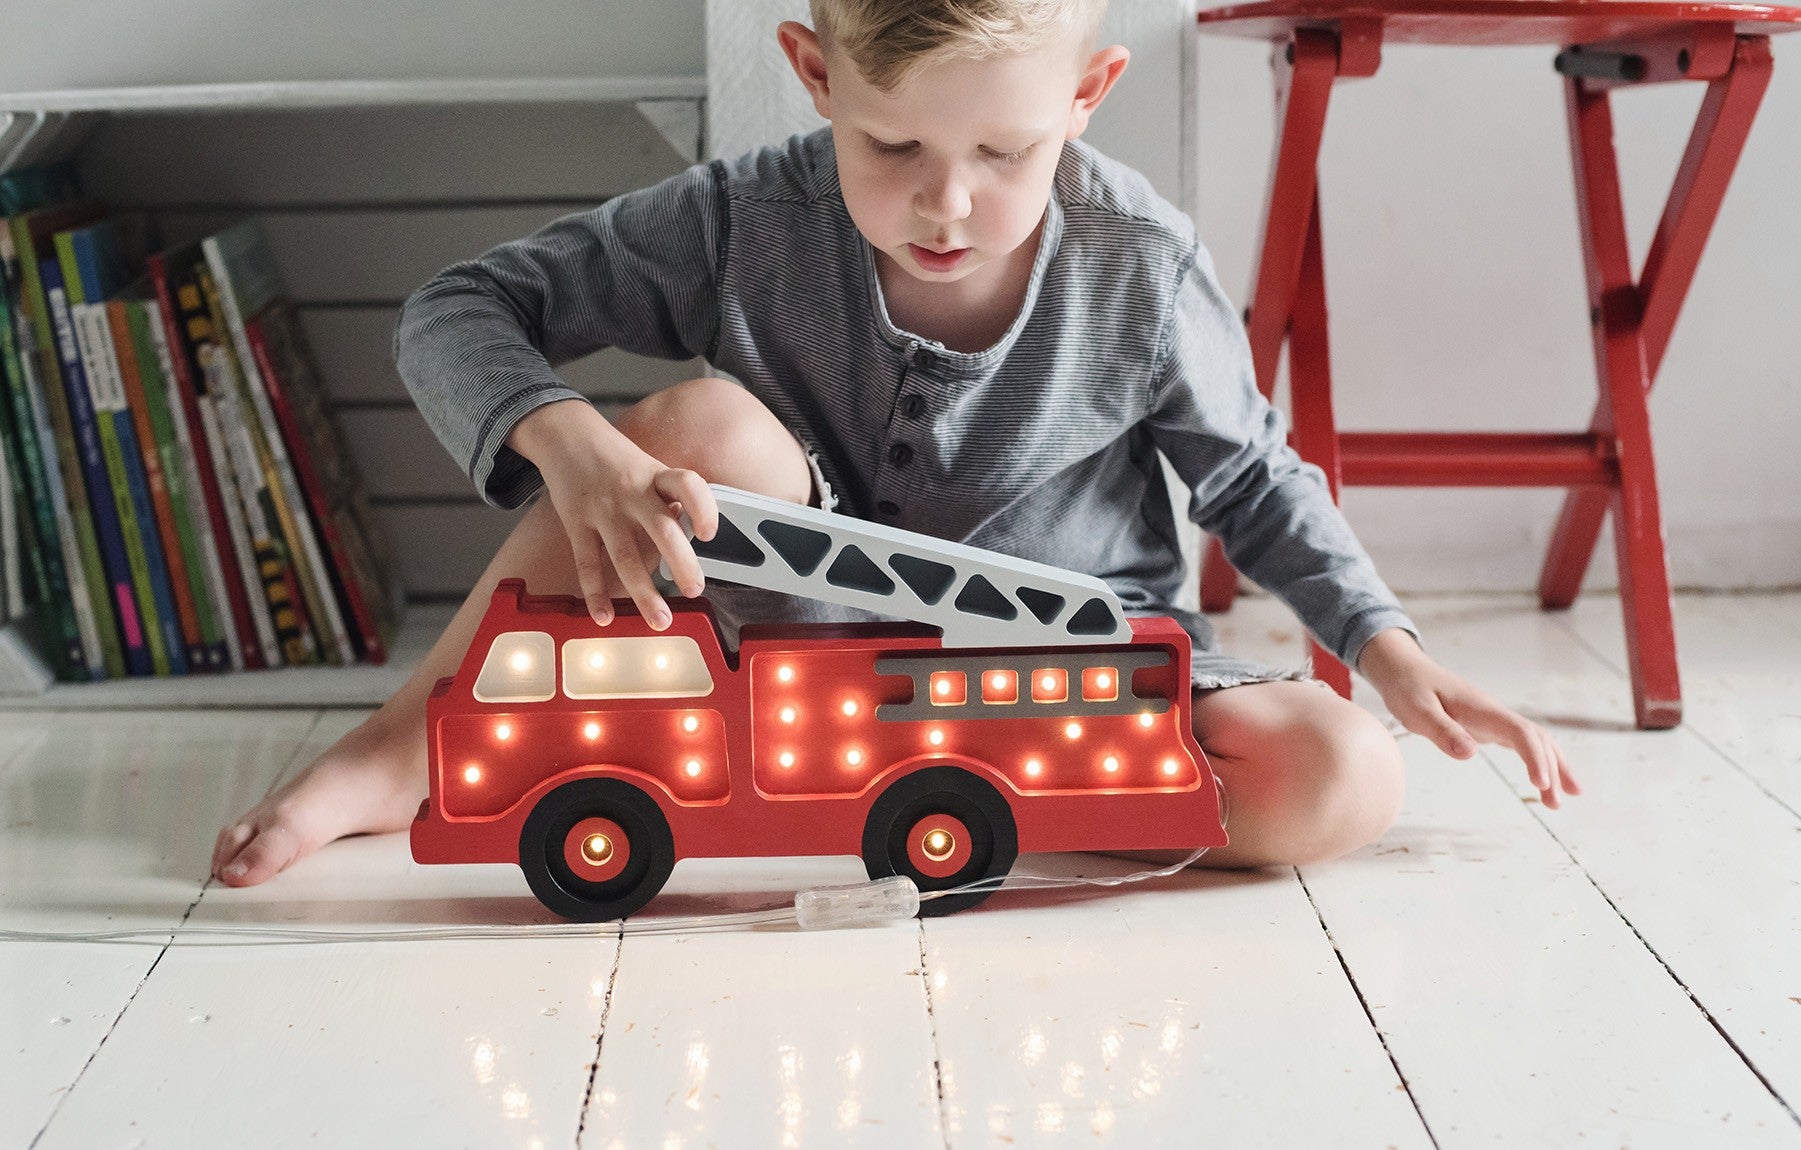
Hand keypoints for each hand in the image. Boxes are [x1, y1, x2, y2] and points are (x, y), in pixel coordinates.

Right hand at [507, 399, 718, 628]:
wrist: (566, 436)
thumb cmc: (617, 459)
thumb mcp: (650, 467)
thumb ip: (670, 499)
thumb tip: (694, 537)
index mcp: (657, 476)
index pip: (687, 485)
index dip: (702, 508)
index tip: (710, 534)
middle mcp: (632, 492)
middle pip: (661, 530)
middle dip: (682, 564)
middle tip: (695, 591)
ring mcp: (602, 509)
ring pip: (625, 556)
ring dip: (644, 593)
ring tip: (661, 621)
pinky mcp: (576, 523)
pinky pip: (587, 563)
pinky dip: (596, 592)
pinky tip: (606, 616)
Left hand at [1356, 629, 1579, 808]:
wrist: (1405, 670)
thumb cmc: (1409, 689)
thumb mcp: (1417, 711)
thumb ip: (1442, 731)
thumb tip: (1470, 754)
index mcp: (1482, 709)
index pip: (1520, 732)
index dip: (1534, 757)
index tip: (1540, 784)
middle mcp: (1494, 713)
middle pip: (1536, 739)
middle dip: (1551, 769)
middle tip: (1556, 804)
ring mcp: (1494, 719)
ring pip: (1534, 740)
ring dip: (1552, 766)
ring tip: (1563, 799)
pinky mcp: (1488, 725)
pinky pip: (1522, 743)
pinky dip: (1538, 760)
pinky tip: (1544, 780)